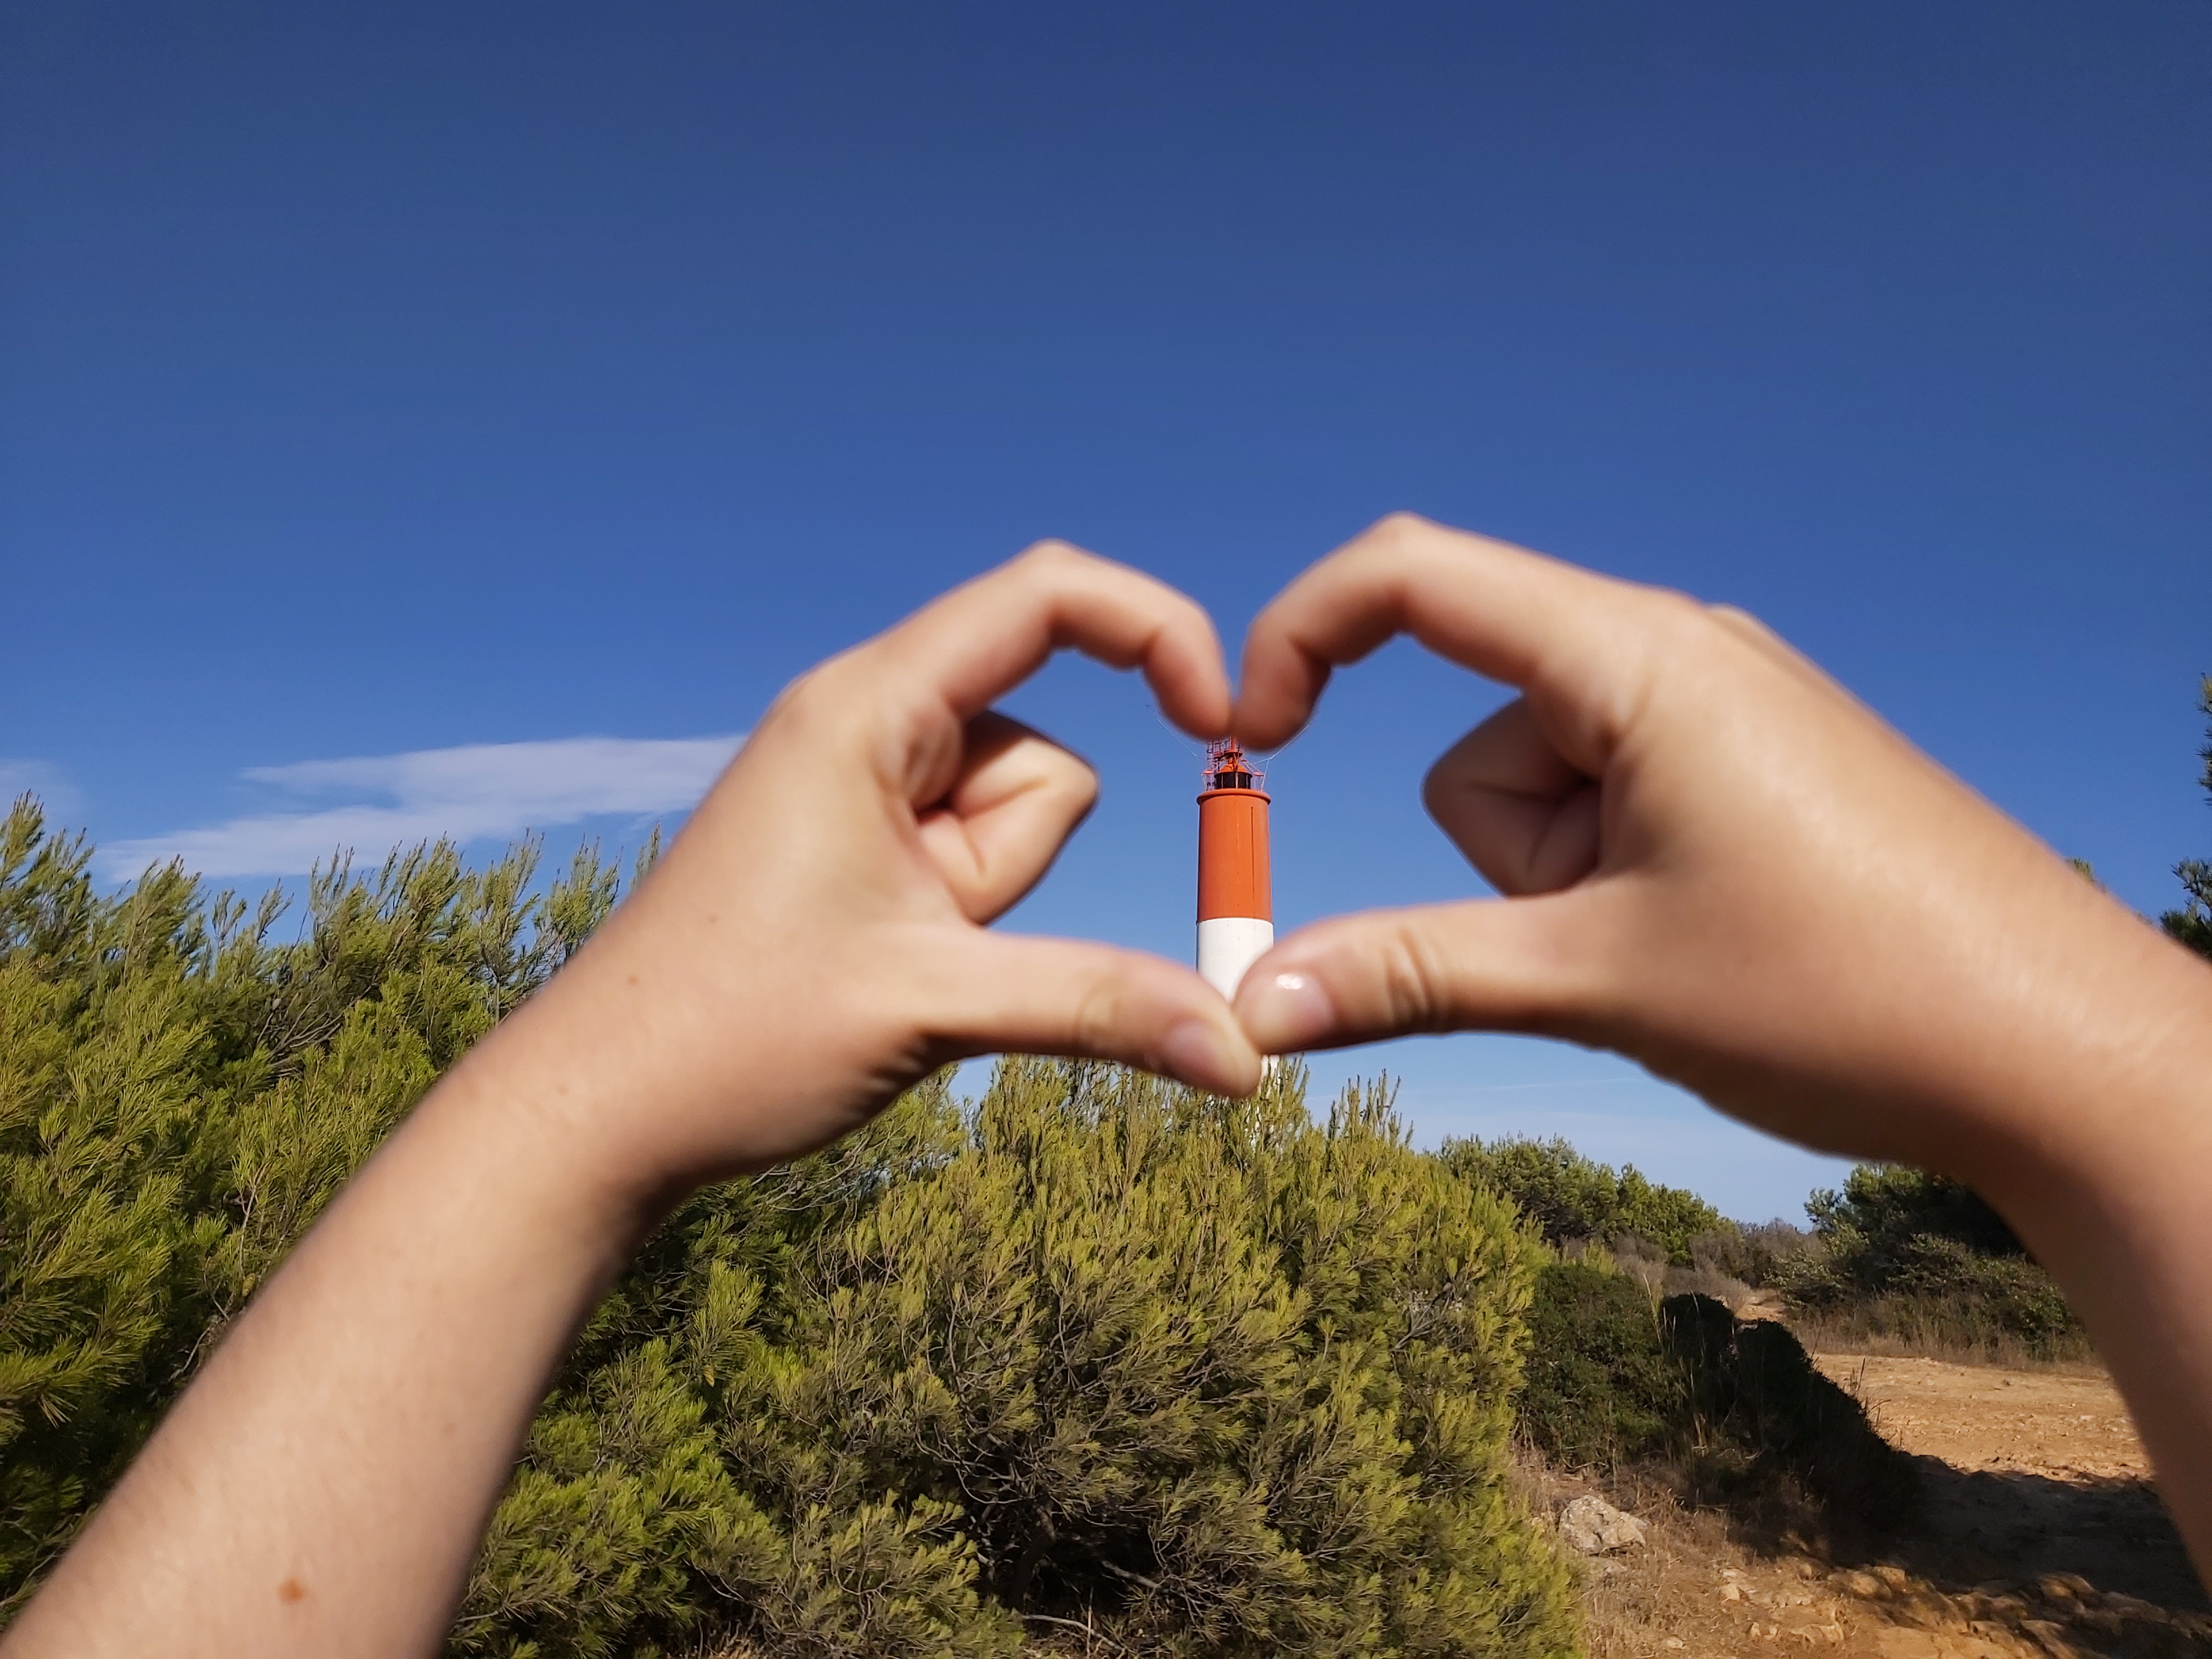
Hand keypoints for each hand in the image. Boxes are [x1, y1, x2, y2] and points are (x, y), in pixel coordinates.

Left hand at [506, 541, 1262, 1199]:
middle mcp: (862, 724)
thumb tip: (1245, 1054)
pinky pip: (967, 859)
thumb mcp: (936, 1006)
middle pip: (1038, 747)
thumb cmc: (729, 1036)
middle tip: (916, 932)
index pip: (1044, 596)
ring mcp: (857, 788)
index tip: (1220, 718)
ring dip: (986, 899)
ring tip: (884, 959)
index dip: (1153, 629)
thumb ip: (1102, 1007)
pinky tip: (875, 969)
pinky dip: (962, 918)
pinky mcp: (857, 846)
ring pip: (1010, 816)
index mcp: (865, 707)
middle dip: (1014, 857)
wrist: (598, 1112)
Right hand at [1228, 514, 2200, 1183]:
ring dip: (1561, 887)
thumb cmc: (1850, 993)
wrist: (2061, 1055)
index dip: (1299, 634)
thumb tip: (1254, 1005)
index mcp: (1638, 658)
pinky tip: (1714, 946)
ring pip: (1545, 786)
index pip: (1414, 575)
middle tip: (1611, 941)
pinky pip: (1615, 806)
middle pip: (1482, 730)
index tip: (1249, 736)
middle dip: (1504, 855)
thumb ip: (1409, 973)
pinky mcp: (1753, 769)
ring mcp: (1724, 712)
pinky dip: (1613, 883)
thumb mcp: (1598, 979)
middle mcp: (1681, 654)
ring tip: (1680, 953)